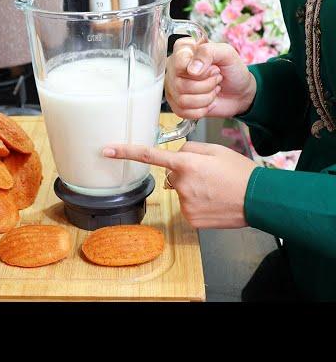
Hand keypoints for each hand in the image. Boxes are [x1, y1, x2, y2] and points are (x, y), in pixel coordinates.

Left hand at [102, 142, 257, 227]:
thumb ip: (190, 150)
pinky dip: (197, 203)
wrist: (260, 200)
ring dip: (192, 188)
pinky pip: (186, 205)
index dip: (125, 152)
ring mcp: (184, 203)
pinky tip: (213, 201)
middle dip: (184, 172)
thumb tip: (176, 156)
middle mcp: (181, 184)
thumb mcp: (216, 150)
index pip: (149, 156)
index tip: (107, 150)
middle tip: (209, 175)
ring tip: (215, 189)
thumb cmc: (240, 173)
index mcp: (186, 163)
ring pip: (180, 190)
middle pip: (171, 174)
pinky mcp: (190, 218)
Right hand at [166, 37, 256, 118]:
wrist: (240, 92)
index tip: (213, 67)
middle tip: (216, 78)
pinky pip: (184, 112)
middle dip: (207, 85)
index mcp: (182, 51)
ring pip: (183, 100)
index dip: (198, 68)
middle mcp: (174, 70)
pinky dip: (202, 109)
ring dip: (206, 98)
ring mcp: (173, 88)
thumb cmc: (232, 70)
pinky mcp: (178, 105)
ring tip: (213, 89)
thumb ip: (207, 52)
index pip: (178, 61)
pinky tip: (208, 101)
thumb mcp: (226, 53)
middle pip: (180, 84)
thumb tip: (191, 70)